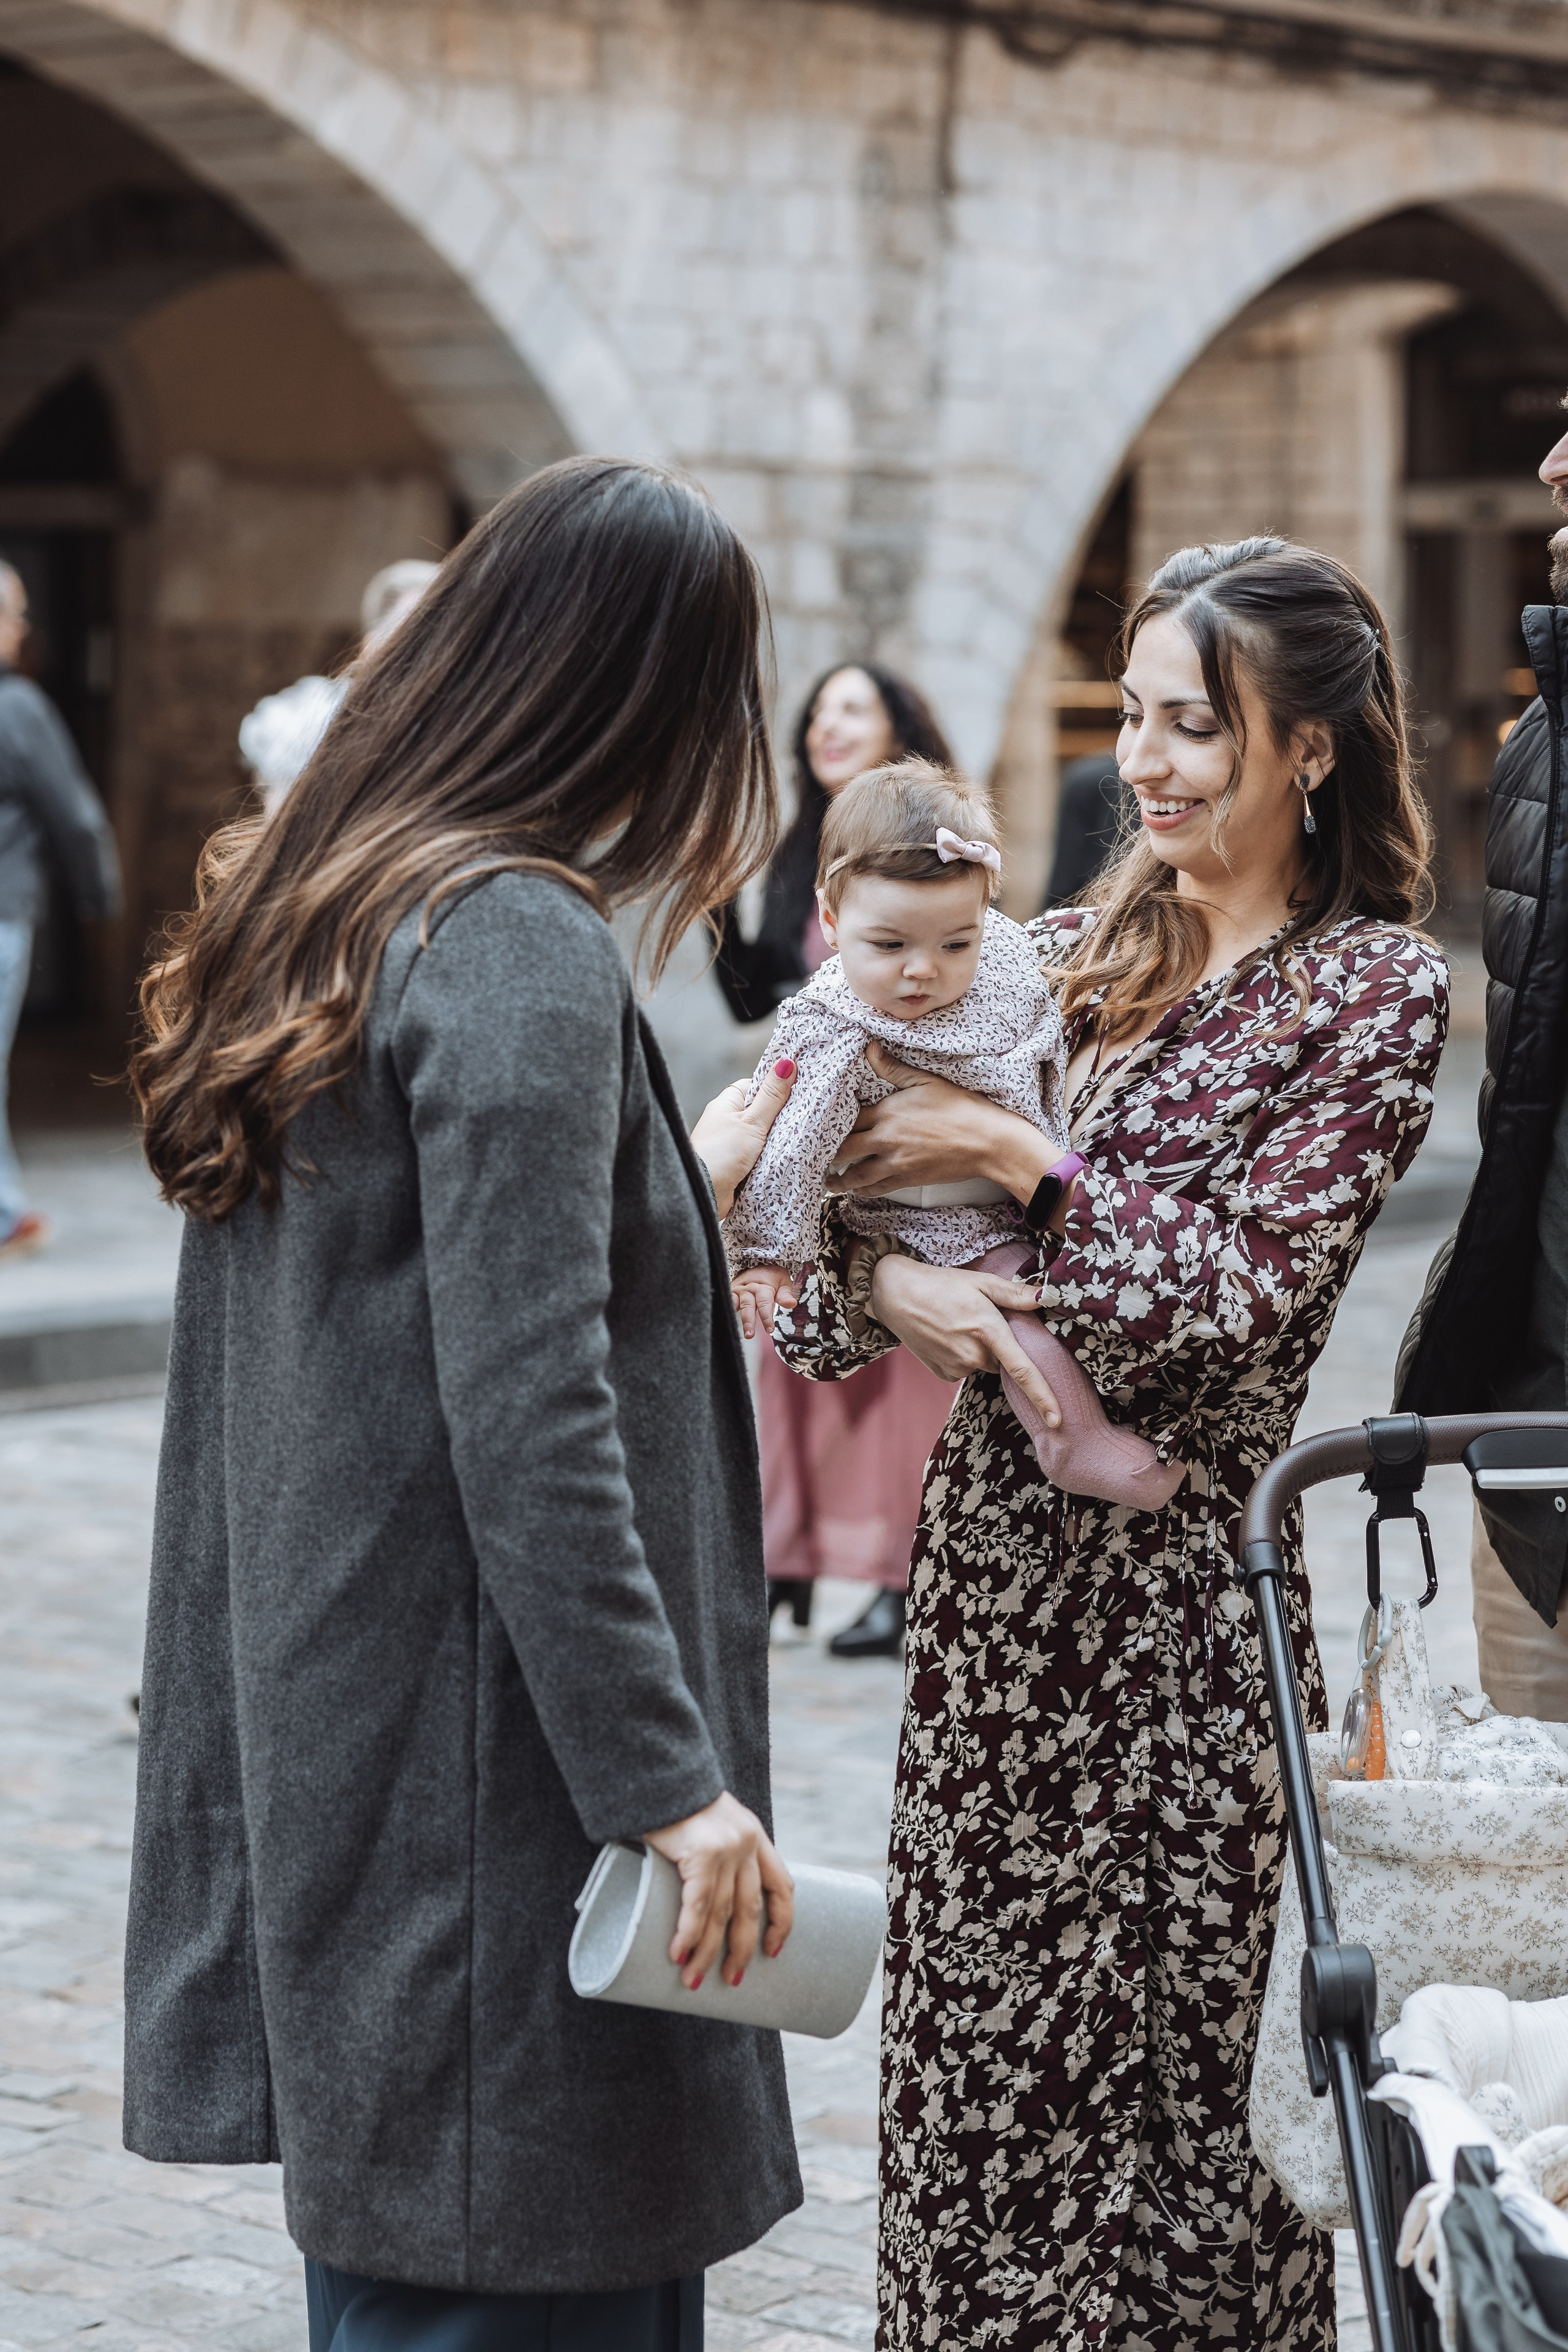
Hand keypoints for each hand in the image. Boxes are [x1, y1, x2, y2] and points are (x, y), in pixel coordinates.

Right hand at [645, 1790, 794, 1989]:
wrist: (657, 1764)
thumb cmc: (674, 1798)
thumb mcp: (708, 1822)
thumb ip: (712, 1851)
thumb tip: (695, 1894)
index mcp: (754, 1836)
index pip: (781, 1885)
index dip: (782, 1922)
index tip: (774, 1951)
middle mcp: (747, 1843)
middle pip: (750, 1910)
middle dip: (742, 1950)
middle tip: (732, 1979)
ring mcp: (726, 1848)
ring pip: (721, 1914)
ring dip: (707, 1953)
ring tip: (693, 1979)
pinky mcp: (700, 1852)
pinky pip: (697, 1905)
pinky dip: (688, 1934)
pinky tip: (679, 1954)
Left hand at [691, 1058, 796, 1218]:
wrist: (704, 1193)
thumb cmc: (722, 1153)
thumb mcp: (753, 1121)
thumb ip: (772, 1096)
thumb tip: (786, 1063)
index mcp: (727, 1104)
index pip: (755, 1086)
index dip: (775, 1088)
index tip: (797, 1091)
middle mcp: (727, 1122)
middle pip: (761, 1113)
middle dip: (779, 1119)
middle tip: (802, 1119)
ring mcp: (731, 1145)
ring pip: (762, 1137)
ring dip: (775, 1142)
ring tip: (797, 1141)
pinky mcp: (737, 1166)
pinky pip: (759, 1157)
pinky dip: (769, 1159)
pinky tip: (784, 1160)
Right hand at [732, 1262, 797, 1340]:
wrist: (759, 1259)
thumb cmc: (773, 1275)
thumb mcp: (783, 1282)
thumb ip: (785, 1295)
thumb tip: (792, 1303)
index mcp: (763, 1287)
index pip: (765, 1304)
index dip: (767, 1317)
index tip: (769, 1330)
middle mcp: (749, 1289)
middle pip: (748, 1306)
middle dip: (748, 1321)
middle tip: (749, 1335)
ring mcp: (738, 1290)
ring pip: (736, 1305)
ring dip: (736, 1318)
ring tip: (738, 1332)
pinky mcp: (731, 1291)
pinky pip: (727, 1300)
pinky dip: (725, 1309)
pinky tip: (724, 1319)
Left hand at [827, 1043, 1055, 1204]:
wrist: (988, 1141)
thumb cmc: (961, 1108)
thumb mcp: (926, 1081)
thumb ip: (893, 1068)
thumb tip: (869, 1048)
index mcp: (887, 1113)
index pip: (847, 1120)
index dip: (831, 1124)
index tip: (817, 1127)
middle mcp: (885, 1140)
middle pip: (843, 1151)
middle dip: (827, 1155)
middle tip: (813, 1157)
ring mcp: (896, 1163)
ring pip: (856, 1176)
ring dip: (839, 1179)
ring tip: (827, 1181)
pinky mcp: (908, 1179)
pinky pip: (877, 1188)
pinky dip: (863, 1190)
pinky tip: (856, 1190)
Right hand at [869, 1253, 1062, 1429]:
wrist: (895, 1295)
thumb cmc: (941, 1284)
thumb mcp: (981, 1282)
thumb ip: (1015, 1293)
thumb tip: (1047, 1298)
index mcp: (988, 1331)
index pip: (1023, 1371)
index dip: (1043, 1398)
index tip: (1057, 1420)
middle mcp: (973, 1355)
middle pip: (1004, 1361)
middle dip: (1002, 1346)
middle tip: (982, 1320)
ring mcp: (956, 1367)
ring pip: (985, 1364)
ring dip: (981, 1349)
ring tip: (960, 1324)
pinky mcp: (944, 1373)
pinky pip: (966, 1369)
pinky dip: (964, 1355)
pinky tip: (948, 1336)